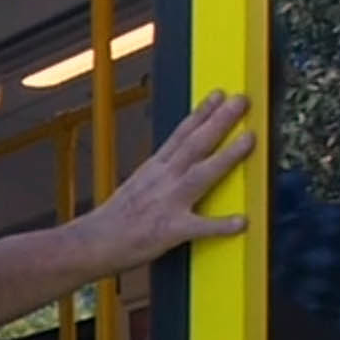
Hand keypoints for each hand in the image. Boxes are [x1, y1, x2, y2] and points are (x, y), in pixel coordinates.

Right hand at [84, 90, 255, 275]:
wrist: (89, 244)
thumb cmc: (110, 222)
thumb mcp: (134, 188)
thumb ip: (158, 177)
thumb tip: (174, 169)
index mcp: (153, 169)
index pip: (181, 134)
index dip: (202, 113)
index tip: (219, 96)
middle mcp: (162, 180)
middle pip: (195, 144)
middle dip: (220, 120)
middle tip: (242, 101)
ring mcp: (167, 203)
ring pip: (202, 173)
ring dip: (227, 155)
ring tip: (250, 139)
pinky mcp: (170, 230)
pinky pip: (200, 227)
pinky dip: (221, 225)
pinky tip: (241, 221)